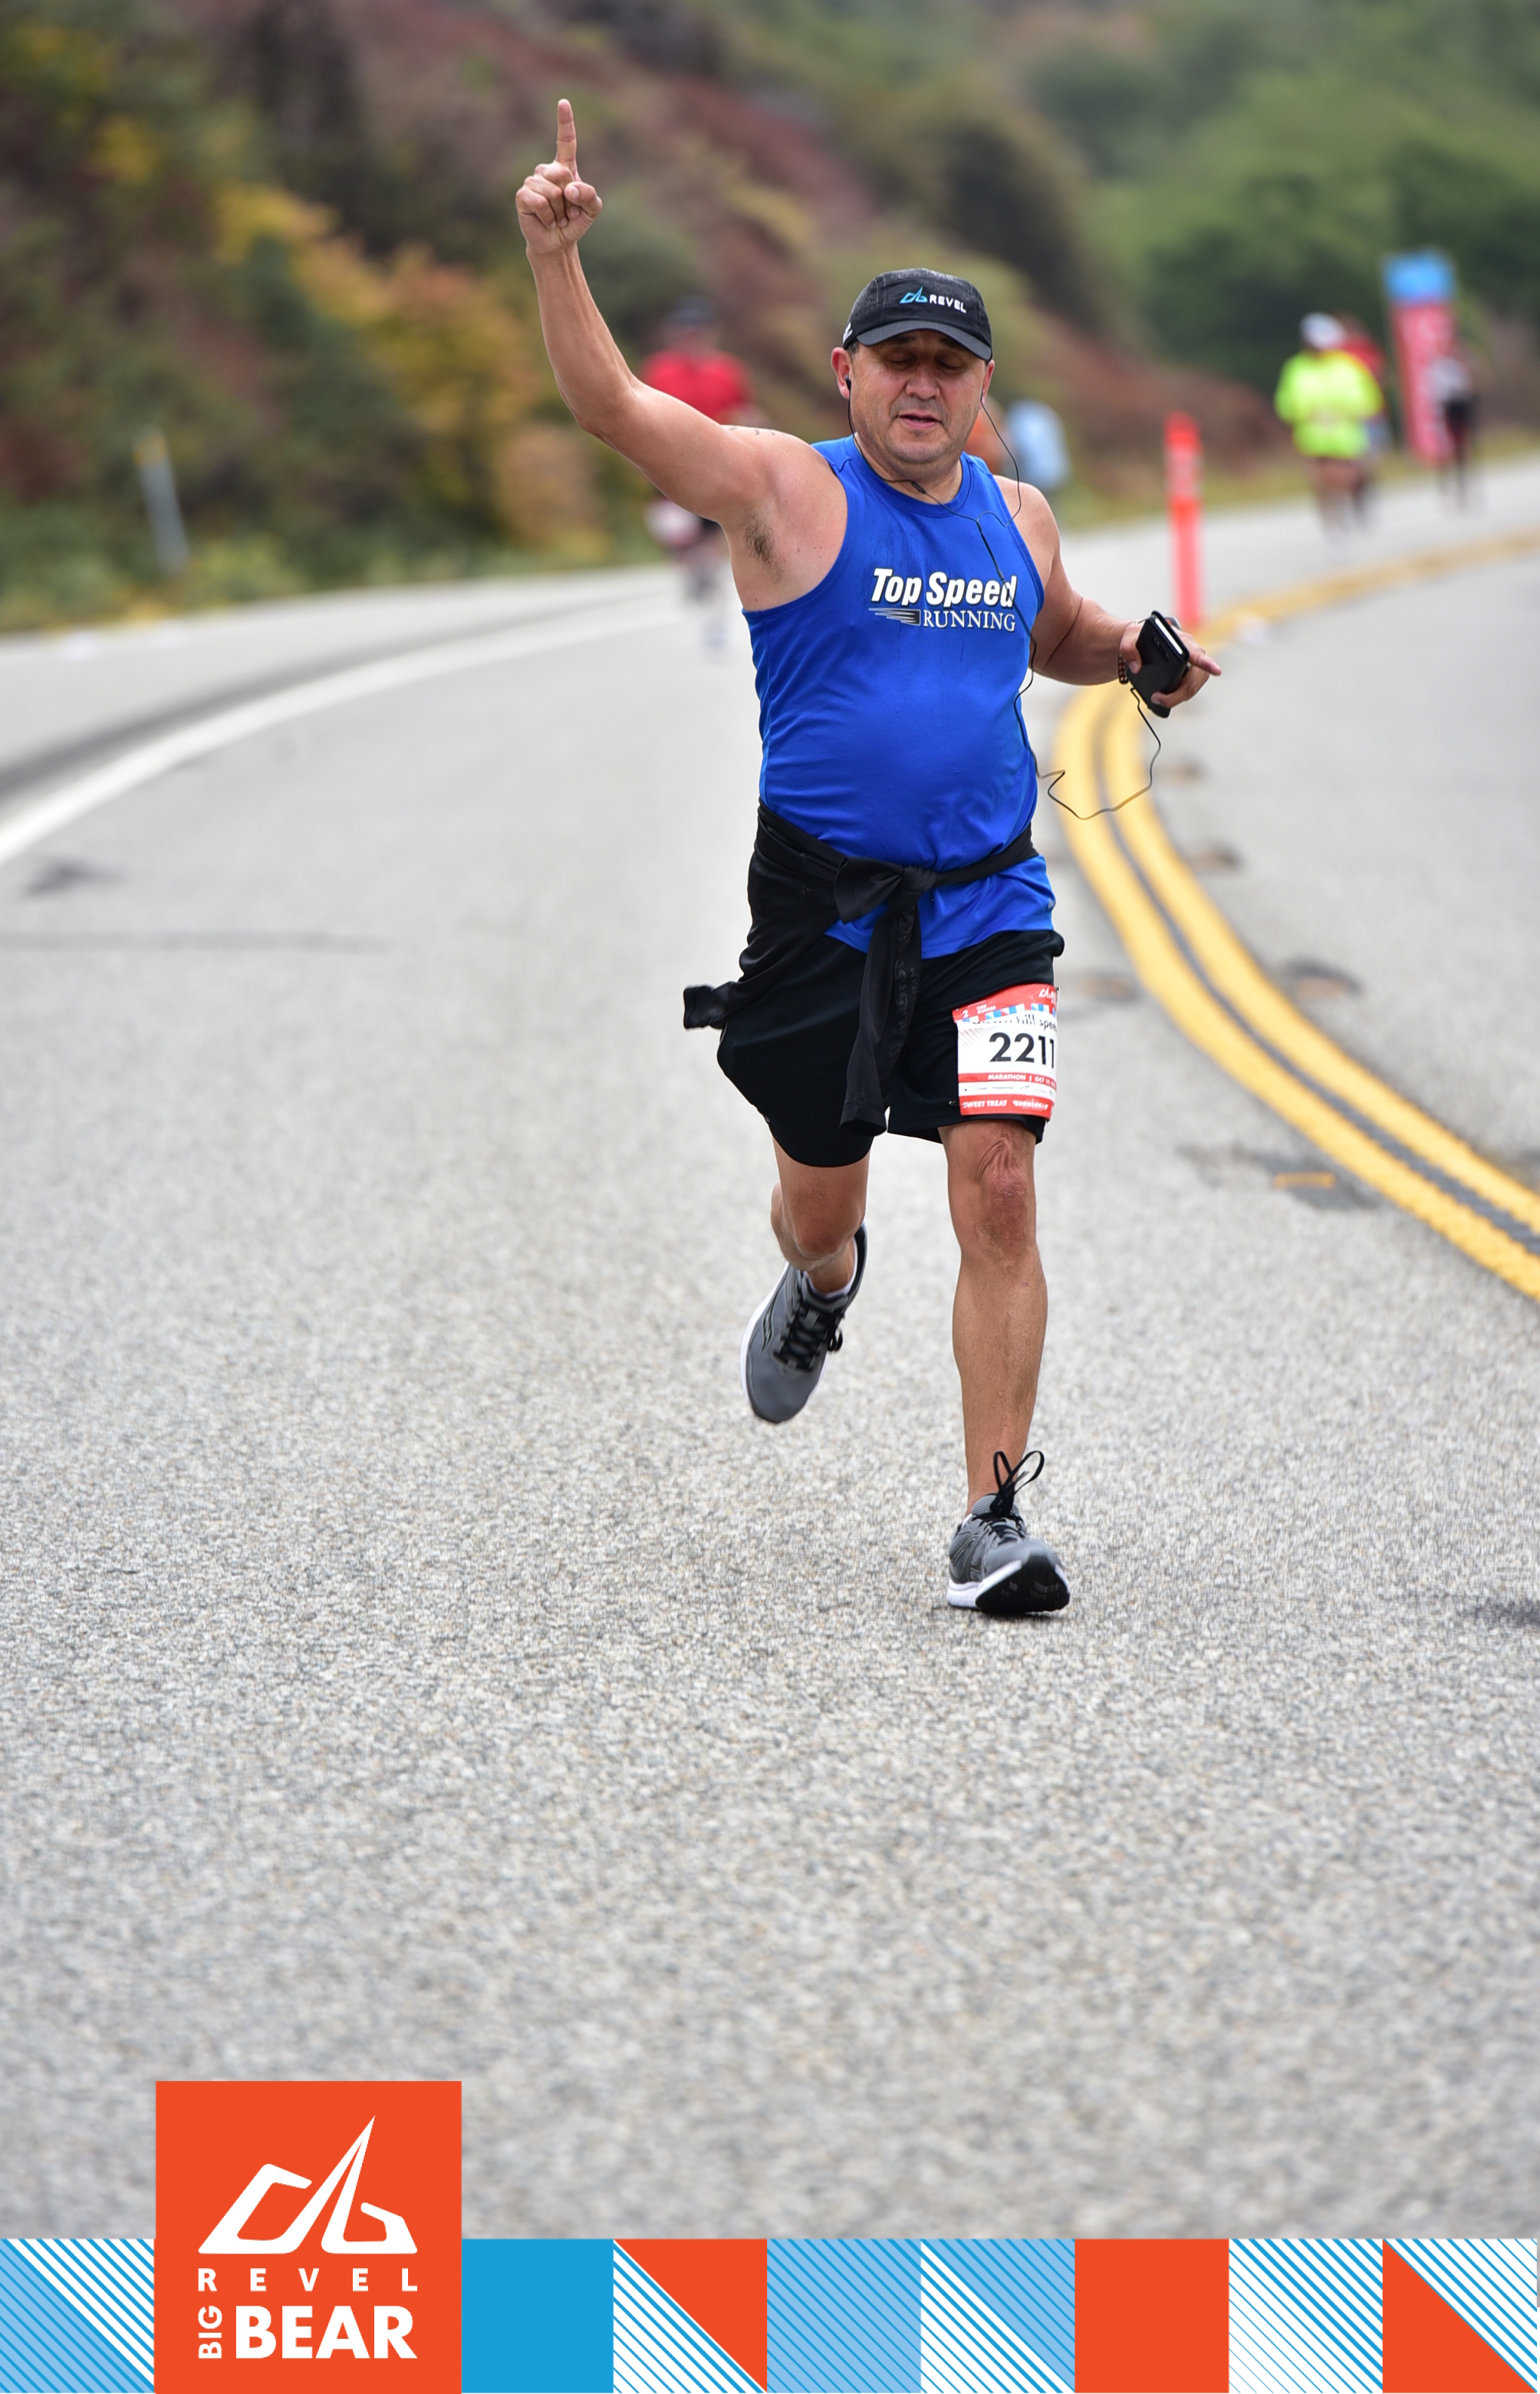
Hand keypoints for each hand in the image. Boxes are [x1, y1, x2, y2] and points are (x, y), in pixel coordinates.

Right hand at [516, 99, 602, 255]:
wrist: (558, 243)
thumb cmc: (574, 222)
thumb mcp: (592, 209)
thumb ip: (589, 195)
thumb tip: (568, 188)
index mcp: (565, 168)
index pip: (565, 141)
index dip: (564, 122)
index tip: (563, 103)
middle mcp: (546, 171)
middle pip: (562, 173)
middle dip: (569, 197)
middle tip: (567, 210)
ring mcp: (533, 181)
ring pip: (552, 190)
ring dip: (559, 210)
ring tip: (557, 217)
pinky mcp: (523, 196)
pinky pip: (539, 201)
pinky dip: (548, 215)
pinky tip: (546, 220)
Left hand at [1118, 618, 1220, 708]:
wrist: (1139, 641)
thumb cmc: (1138, 636)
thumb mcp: (1128, 638)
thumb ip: (1128, 649)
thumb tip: (1136, 667)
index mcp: (1181, 641)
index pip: (1196, 654)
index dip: (1207, 663)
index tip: (1217, 671)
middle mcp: (1191, 652)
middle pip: (1196, 679)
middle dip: (1179, 694)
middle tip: (1156, 698)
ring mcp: (1191, 665)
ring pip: (1193, 687)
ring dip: (1177, 698)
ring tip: (1156, 699)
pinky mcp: (1187, 674)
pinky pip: (1187, 690)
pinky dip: (1176, 697)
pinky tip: (1162, 699)